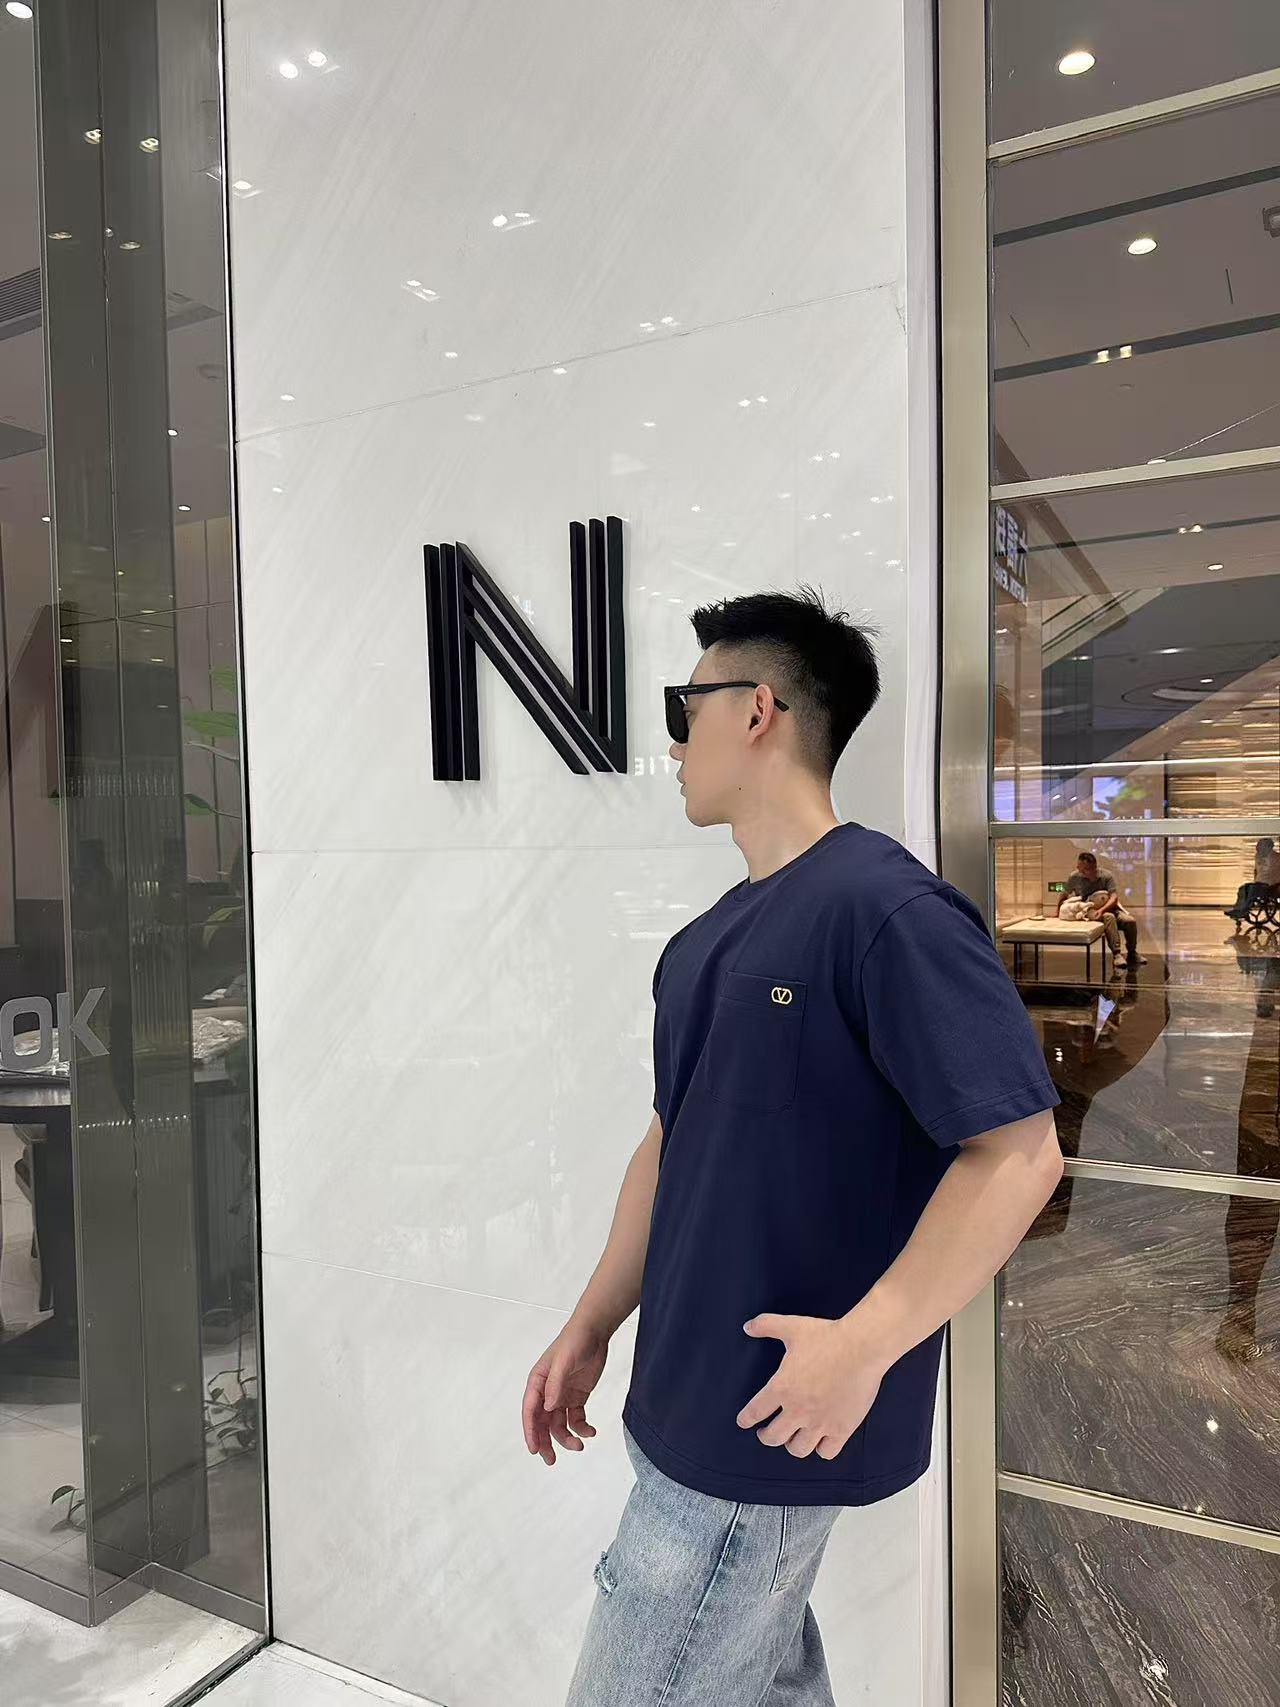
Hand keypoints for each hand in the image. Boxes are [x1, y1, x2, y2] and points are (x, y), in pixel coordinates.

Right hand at [522, 1315, 608, 1465]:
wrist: (595, 1331)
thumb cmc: (575, 1340)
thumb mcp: (564, 1361)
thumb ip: (555, 1384)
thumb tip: (548, 1407)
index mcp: (537, 1382)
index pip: (530, 1411)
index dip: (531, 1431)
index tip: (534, 1449)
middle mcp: (547, 1391)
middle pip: (542, 1422)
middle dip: (545, 1442)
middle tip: (550, 1460)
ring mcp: (562, 1395)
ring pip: (559, 1424)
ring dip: (566, 1437)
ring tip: (579, 1445)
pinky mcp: (577, 1397)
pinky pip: (576, 1419)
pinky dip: (581, 1428)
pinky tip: (591, 1432)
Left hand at [736, 1313, 889, 1458]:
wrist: (862, 1347)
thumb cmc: (827, 1337)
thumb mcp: (792, 1327)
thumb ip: (766, 1325)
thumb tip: (747, 1326)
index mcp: (782, 1388)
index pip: (755, 1412)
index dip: (746, 1419)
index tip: (743, 1422)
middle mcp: (798, 1410)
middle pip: (773, 1437)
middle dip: (766, 1436)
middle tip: (766, 1432)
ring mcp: (820, 1422)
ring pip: (798, 1449)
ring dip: (792, 1444)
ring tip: (792, 1438)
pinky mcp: (841, 1429)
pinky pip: (826, 1452)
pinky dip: (821, 1449)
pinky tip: (820, 1441)